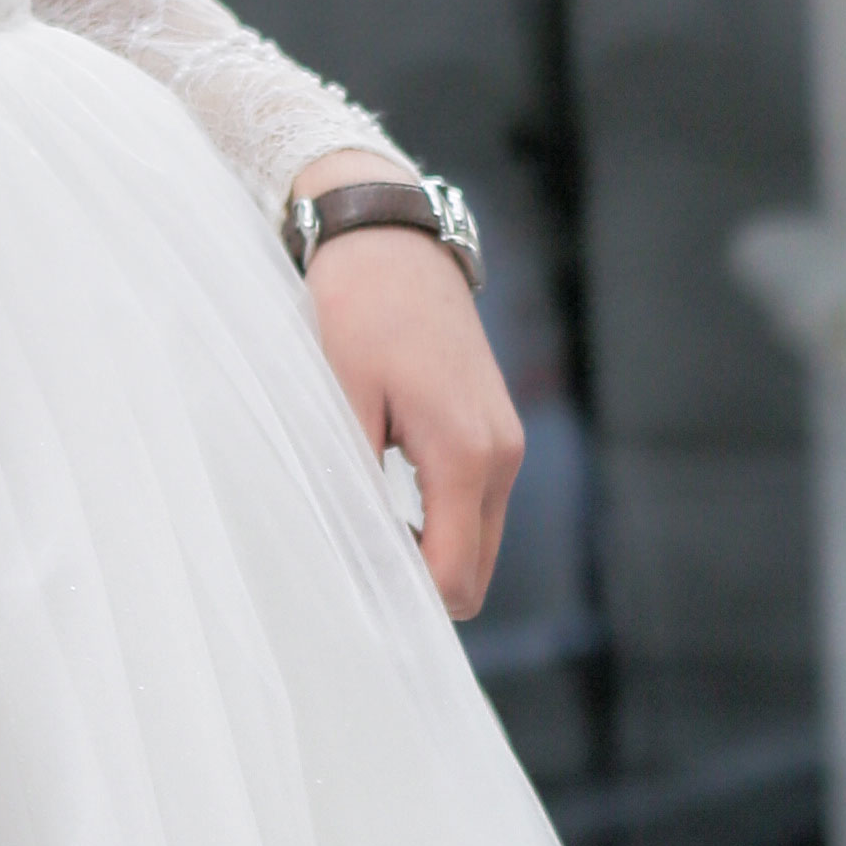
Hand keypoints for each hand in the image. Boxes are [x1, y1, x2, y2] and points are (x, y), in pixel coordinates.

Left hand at [292, 153, 526, 617]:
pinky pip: (473, 509)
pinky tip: (382, 509)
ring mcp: (506, 444)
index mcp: (466, 454)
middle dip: (417, 589)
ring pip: (476, 544)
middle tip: (347, 575)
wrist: (392, 240)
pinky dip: (436, 526)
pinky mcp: (496, 432)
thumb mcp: (339, 397)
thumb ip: (353, 482)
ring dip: (426, 556)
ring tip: (357, 537)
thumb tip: (355, 556)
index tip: (349, 601)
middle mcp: (501, 456)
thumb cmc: (357, 308)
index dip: (404, 605)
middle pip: (472, 574)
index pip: (452, 578)